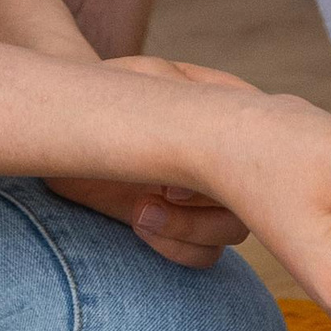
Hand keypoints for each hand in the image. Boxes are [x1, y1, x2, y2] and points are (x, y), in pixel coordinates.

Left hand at [46, 58, 258, 266]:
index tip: (184, 167)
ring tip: (142, 211)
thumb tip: (216, 103)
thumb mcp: (142, 76)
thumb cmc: (104, 89)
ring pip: (234, 228)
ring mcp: (204, 195)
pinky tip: (140, 225)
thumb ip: (182, 85)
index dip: (236, 160)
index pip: (265, 138)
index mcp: (226, 113)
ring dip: (190, 228)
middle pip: (256, 194)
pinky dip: (180, 249)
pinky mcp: (181, 227)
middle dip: (210, 203)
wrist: (65, 124)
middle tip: (165, 192)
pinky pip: (206, 254)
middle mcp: (223, 157)